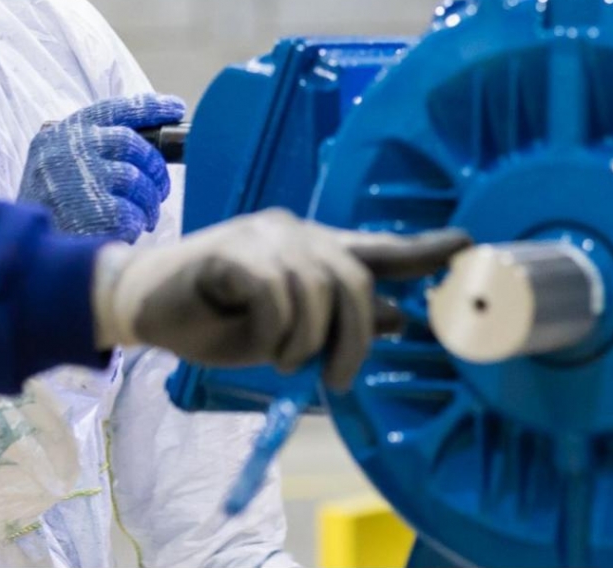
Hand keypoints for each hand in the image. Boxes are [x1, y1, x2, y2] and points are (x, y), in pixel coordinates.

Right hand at [18, 94, 181, 241]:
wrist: (24, 250)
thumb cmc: (48, 206)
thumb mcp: (56, 163)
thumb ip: (93, 147)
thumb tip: (147, 147)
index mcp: (64, 133)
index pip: (115, 108)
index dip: (151, 107)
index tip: (175, 108)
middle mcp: (73, 149)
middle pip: (133, 145)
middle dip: (154, 167)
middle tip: (159, 186)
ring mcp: (85, 178)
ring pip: (139, 181)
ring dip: (148, 202)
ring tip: (143, 215)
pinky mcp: (97, 211)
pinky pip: (133, 212)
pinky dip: (136, 223)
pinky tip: (126, 230)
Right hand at [91, 209, 470, 390]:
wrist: (145, 303)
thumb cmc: (216, 317)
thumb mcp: (287, 329)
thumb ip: (338, 318)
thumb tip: (399, 317)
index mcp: (313, 249)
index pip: (378, 246)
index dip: (424, 248)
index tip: (467, 246)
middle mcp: (296, 233)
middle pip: (355, 279)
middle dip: (354, 338)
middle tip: (337, 378)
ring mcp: (264, 237)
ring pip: (316, 293)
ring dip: (301, 342)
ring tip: (279, 359)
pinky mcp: (232, 251)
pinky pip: (275, 297)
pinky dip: (270, 331)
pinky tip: (250, 338)